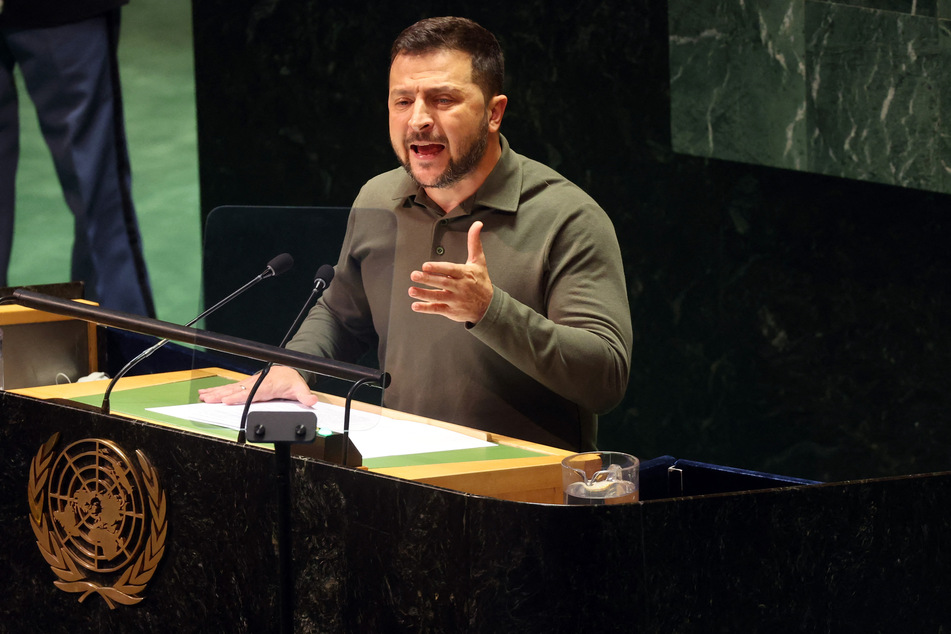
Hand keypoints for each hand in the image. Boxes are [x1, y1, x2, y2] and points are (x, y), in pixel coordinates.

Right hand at [197, 365, 318, 406]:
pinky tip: (206, 394)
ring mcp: (249, 383)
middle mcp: (256, 383)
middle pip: (237, 390)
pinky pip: (229, 387)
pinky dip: (216, 390)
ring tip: (203, 396)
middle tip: (208, 399)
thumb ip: (305, 396)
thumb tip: (312, 400)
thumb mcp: (301, 388)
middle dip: (222, 395)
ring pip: (230, 388)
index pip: (252, 392)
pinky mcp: (245, 384)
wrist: (289, 370)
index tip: (227, 400)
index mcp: (268, 386)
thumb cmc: (292, 381)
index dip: (240, 396)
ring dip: (216, 392)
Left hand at [408, 221, 493, 322]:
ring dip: (424, 294)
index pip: (450, 270)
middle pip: (442, 283)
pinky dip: (426, 308)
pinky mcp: (451, 310)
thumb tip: (477, 224)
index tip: (426, 266)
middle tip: (414, 275)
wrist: (488, 307)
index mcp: (465, 274)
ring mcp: (455, 300)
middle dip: (427, 279)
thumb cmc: (481, 282)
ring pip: (438, 297)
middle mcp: (460, 287)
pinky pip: (437, 309)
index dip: (438, 268)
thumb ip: (474, 242)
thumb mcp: (479, 262)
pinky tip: (415, 305)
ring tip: (411, 290)